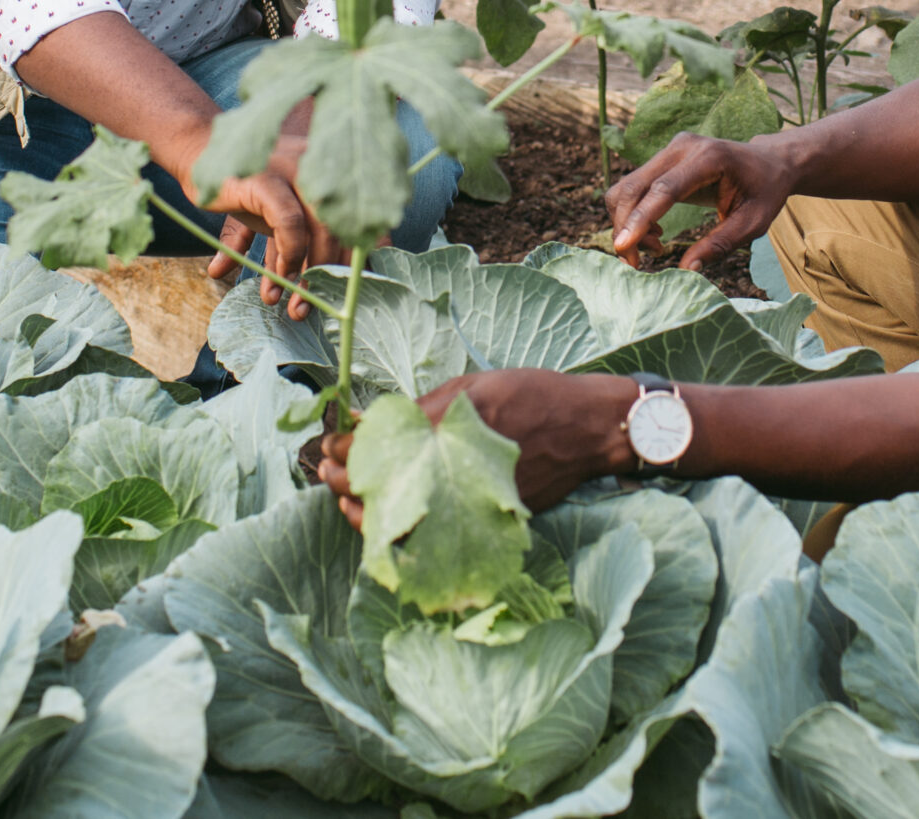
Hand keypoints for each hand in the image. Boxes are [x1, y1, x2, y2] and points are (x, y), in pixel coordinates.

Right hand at [199, 103, 345, 318]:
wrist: (197, 155)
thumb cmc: (246, 188)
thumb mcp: (283, 214)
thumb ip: (305, 240)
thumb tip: (331, 284)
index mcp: (330, 175)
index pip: (363, 217)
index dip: (367, 254)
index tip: (357, 289)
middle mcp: (321, 169)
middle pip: (346, 228)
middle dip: (331, 276)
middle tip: (315, 306)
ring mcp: (296, 170)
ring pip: (322, 229)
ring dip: (309, 275)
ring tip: (295, 307)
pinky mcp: (268, 178)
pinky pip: (290, 223)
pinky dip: (288, 255)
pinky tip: (277, 278)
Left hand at [317, 370, 640, 525]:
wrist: (588, 429)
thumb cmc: (531, 396)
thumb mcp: (472, 387)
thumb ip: (422, 411)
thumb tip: (369, 426)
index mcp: (453, 428)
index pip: (381, 446)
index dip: (347, 451)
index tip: (330, 449)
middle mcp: (460, 468)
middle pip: (387, 487)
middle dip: (351, 483)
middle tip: (329, 476)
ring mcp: (475, 499)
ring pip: (409, 519)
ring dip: (372, 512)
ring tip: (350, 501)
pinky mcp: (489, 520)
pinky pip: (438, 530)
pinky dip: (409, 527)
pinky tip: (392, 518)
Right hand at [606, 132, 800, 270]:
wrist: (770, 161)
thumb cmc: (765, 192)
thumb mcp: (752, 223)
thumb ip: (719, 244)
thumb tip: (687, 270)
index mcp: (709, 158)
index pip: (663, 189)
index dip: (640, 219)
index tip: (622, 246)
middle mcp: (683, 147)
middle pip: (634, 186)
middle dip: (625, 227)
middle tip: (635, 262)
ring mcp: (670, 148)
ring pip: (627, 186)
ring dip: (627, 221)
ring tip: (655, 247)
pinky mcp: (664, 157)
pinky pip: (635, 185)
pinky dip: (634, 213)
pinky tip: (656, 232)